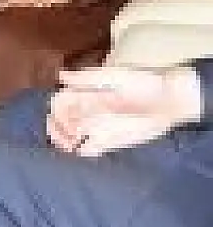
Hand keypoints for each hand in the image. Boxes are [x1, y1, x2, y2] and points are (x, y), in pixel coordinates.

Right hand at [46, 65, 202, 156]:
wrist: (171, 100)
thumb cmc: (144, 83)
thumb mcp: (115, 75)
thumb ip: (88, 78)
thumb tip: (61, 76)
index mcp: (85, 93)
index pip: (59, 102)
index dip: (55, 110)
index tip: (59, 116)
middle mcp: (88, 110)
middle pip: (61, 120)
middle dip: (56, 128)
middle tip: (60, 136)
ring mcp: (98, 126)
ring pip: (71, 136)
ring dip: (64, 141)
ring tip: (68, 145)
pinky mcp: (111, 141)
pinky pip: (90, 149)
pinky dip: (82, 151)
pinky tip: (81, 151)